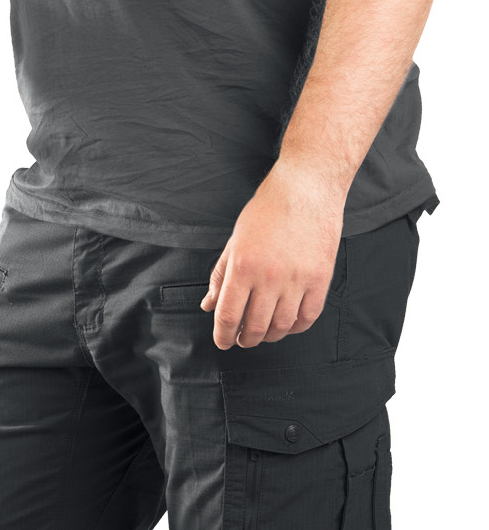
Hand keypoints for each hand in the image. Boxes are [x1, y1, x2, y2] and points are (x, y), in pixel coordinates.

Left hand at [202, 161, 346, 348]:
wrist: (307, 187)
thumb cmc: (267, 211)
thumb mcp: (234, 242)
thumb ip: (220, 276)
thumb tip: (208, 306)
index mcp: (243, 267)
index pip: (228, 316)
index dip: (223, 335)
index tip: (223, 342)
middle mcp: (269, 277)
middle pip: (254, 327)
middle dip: (245, 339)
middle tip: (242, 339)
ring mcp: (298, 279)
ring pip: (282, 326)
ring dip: (269, 336)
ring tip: (263, 333)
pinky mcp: (321, 277)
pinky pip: (309, 316)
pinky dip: (296, 327)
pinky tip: (288, 324)